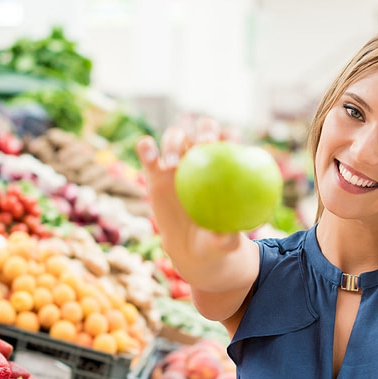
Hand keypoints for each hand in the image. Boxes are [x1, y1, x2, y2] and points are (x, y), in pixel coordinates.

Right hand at [135, 117, 244, 283]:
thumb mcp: (223, 243)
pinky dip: (146, 147)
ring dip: (174, 141)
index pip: (230, 138)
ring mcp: (177, 162)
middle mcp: (202, 157)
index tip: (230, 145)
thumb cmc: (215, 242)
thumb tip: (226, 235)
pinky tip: (149, 154)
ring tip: (173, 164)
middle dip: (205, 130)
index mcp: (225, 165)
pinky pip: (148, 152)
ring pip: (175, 135)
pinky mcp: (155, 172)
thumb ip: (227, 238)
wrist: (191, 250)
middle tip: (204, 145)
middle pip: (204, 128)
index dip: (231, 135)